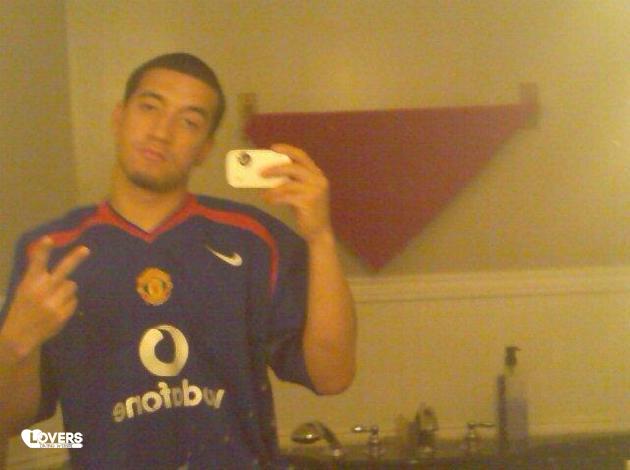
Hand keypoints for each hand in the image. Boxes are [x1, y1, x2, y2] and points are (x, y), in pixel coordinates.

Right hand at [0, 237, 89, 359]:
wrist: (20, 336)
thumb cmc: (23, 308)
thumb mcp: (24, 289)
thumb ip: (37, 275)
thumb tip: (56, 261)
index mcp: (29, 283)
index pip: (36, 263)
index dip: (42, 251)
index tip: (48, 239)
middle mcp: (41, 291)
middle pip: (63, 270)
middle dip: (75, 258)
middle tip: (86, 250)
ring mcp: (53, 303)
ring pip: (72, 285)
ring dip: (66, 289)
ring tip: (54, 299)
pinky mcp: (62, 314)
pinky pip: (74, 300)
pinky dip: (68, 303)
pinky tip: (56, 310)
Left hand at [261, 144, 332, 241]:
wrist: (319, 231)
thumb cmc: (307, 211)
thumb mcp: (300, 192)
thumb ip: (290, 181)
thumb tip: (269, 174)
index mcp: (317, 174)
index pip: (302, 156)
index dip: (287, 150)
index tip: (273, 148)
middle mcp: (318, 179)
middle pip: (294, 167)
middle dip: (275, 168)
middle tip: (261, 173)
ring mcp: (315, 190)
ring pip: (288, 183)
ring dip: (273, 188)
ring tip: (264, 193)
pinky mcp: (309, 202)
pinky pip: (287, 196)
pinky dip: (275, 197)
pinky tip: (269, 200)